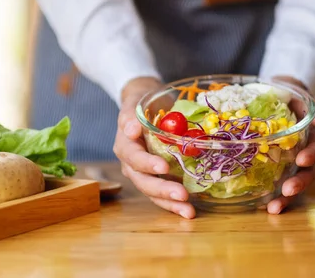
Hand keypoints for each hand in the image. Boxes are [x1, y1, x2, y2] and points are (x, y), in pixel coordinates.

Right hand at [113, 77, 195, 218]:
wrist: (146, 106)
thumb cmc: (142, 103)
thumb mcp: (135, 103)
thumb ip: (130, 116)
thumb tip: (131, 129)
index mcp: (124, 146)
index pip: (133, 157)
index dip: (147, 164)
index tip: (163, 167)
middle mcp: (131, 164)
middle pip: (143, 181)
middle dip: (162, 190)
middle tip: (182, 195)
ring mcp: (143, 174)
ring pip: (153, 193)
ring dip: (170, 203)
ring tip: (189, 211)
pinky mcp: (156, 179)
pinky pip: (163, 194)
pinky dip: (175, 204)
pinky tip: (190, 211)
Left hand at [266, 76, 314, 214]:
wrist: (274, 93)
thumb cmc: (288, 91)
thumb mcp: (298, 91)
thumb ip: (312, 105)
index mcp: (312, 131)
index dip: (311, 154)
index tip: (301, 160)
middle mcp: (305, 148)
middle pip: (308, 169)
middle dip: (299, 181)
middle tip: (287, 189)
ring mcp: (291, 159)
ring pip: (294, 180)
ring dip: (287, 196)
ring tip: (274, 206)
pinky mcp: (277, 166)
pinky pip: (278, 183)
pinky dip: (274, 197)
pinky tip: (265, 207)